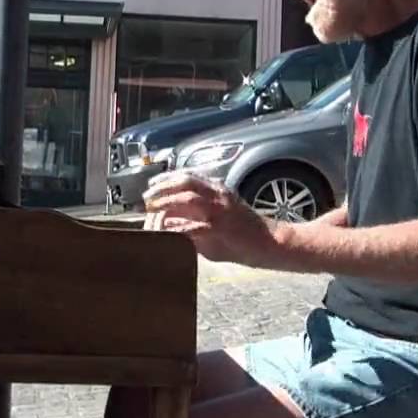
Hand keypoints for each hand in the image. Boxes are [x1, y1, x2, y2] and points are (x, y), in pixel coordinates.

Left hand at [141, 172, 278, 265]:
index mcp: (218, 189)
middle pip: (184, 183)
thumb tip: (172, 218)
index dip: (166, 179)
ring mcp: (220, 210)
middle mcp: (219, 194)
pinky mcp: (221, 228)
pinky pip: (193, 225)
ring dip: (166, 204)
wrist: (271, 242)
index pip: (187, 176)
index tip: (151, 184)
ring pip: (187, 199)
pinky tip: (166, 231)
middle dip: (161, 189)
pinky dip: (177, 227)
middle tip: (147, 198)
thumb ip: (199, 213)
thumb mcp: (222, 214)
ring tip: (152, 211)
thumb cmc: (245, 231)